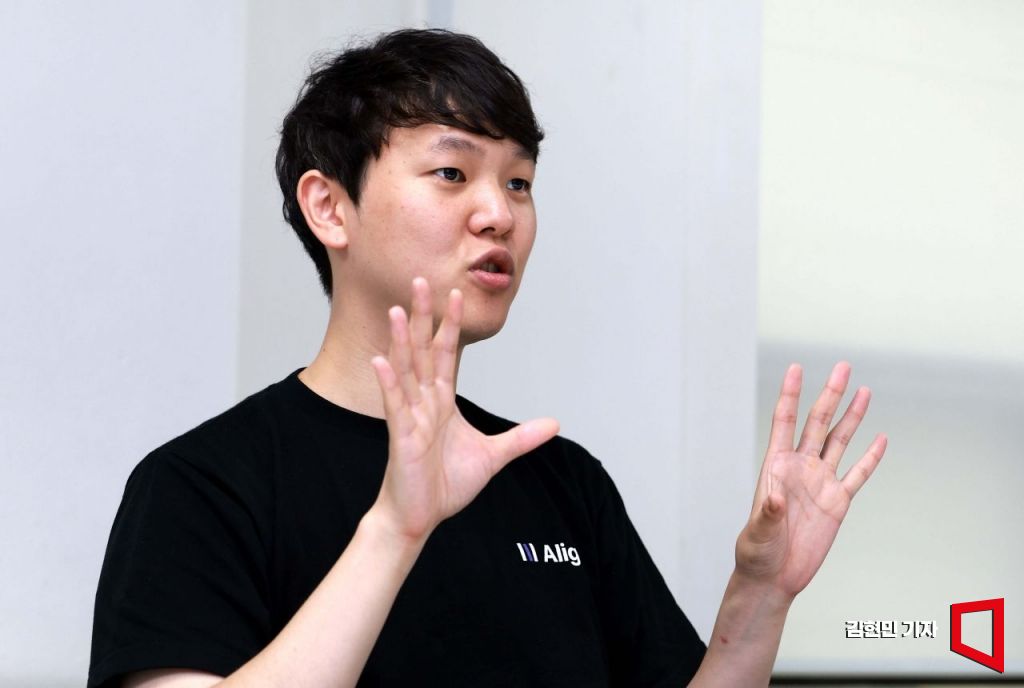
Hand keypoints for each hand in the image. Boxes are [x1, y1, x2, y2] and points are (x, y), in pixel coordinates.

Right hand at [369, 277, 559, 542]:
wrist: (420, 517)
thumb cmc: (446, 485)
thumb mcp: (493, 455)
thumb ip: (522, 438)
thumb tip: (554, 424)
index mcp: (442, 402)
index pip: (446, 354)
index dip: (450, 325)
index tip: (454, 294)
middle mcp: (424, 402)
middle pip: (423, 350)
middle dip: (423, 316)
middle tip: (420, 280)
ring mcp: (410, 417)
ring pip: (406, 370)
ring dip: (401, 340)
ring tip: (397, 309)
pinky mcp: (401, 436)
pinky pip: (394, 404)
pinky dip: (388, 382)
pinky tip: (382, 360)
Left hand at [735, 362, 886, 598]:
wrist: (774, 577)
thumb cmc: (757, 553)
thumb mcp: (758, 533)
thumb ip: (766, 514)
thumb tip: (774, 497)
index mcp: (776, 467)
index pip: (784, 422)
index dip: (790, 394)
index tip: (796, 367)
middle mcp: (800, 468)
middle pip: (817, 423)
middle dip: (830, 395)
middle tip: (843, 366)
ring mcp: (820, 483)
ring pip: (839, 442)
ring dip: (852, 417)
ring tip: (863, 389)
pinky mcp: (837, 503)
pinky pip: (858, 475)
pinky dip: (871, 458)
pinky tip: (881, 438)